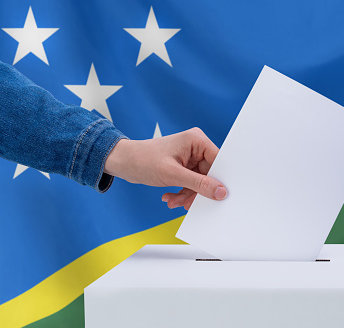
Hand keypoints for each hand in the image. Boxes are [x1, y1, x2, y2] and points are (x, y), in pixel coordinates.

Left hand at [104, 127, 226, 209]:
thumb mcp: (173, 175)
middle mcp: (195, 147)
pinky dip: (182, 192)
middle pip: (209, 174)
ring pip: (200, 182)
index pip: (218, 161)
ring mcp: (189, 157)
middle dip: (198, 191)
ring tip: (174, 201)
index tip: (217, 195)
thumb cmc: (142, 160)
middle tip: (188, 203)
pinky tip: (171, 197)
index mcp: (196, 140)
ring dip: (188, 194)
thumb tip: (220, 192)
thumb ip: (199, 184)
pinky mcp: (183, 166)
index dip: (219, 179)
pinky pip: (191, 183)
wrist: (122, 162)